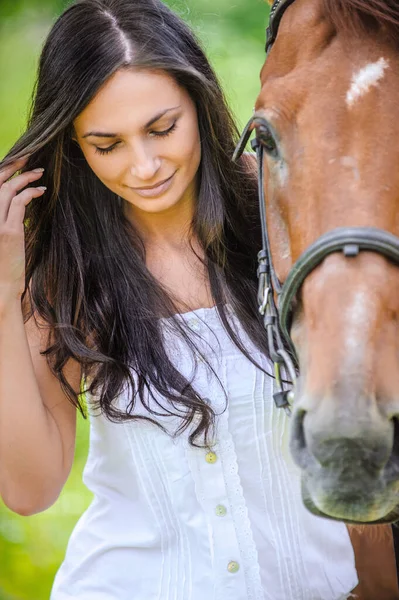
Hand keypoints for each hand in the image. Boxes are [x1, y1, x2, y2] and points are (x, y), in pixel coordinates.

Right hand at [0, 157, 46, 302]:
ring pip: (7, 189)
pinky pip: (20, 203)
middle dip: (12, 166)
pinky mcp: (8, 232)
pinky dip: (30, 192)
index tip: (16, 164)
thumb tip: (16, 202)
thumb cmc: (1, 265)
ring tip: (39, 173)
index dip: (1, 172)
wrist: (0, 287)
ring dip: (25, 177)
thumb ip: (3, 218)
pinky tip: (40, 191)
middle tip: (29, 158)